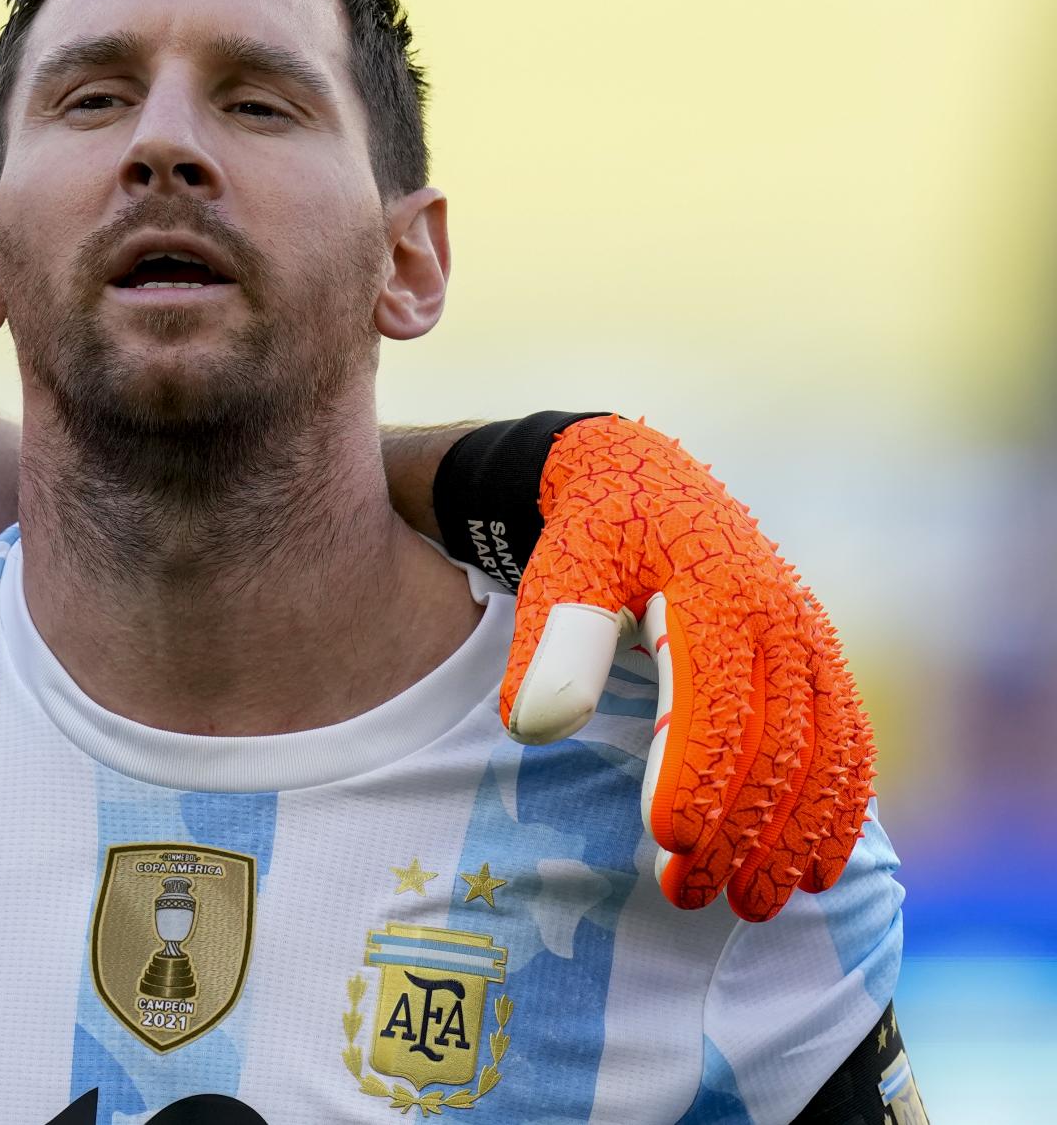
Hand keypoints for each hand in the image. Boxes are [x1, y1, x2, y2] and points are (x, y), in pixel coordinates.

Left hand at [499, 415, 873, 921]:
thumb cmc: (593, 537)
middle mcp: (779, 620)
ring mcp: (810, 641)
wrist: (644, 481)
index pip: (718, 706)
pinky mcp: (821, 661)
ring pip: (826, 755)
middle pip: (778, 745)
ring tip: (753, 905)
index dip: (698, 779)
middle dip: (740, 831)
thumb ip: (553, 643)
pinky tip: (818, 871)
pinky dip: (841, 810)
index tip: (667, 844)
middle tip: (691, 896)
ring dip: (796, 838)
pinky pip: (849, 744)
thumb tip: (536, 726)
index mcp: (716, 595)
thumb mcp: (561, 570)